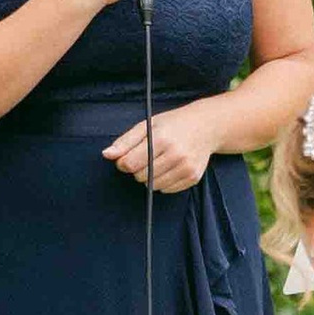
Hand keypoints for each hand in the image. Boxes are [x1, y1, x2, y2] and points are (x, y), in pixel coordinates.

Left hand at [103, 98, 222, 191]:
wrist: (206, 126)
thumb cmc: (173, 124)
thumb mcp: (148, 125)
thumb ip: (125, 141)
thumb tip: (107, 155)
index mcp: (161, 138)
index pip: (131, 163)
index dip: (124, 163)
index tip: (128, 157)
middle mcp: (175, 154)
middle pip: (141, 176)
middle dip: (138, 169)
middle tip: (147, 156)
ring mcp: (186, 167)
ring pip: (153, 186)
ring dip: (150, 177)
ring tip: (158, 161)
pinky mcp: (192, 177)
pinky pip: (167, 189)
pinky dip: (163, 182)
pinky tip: (169, 167)